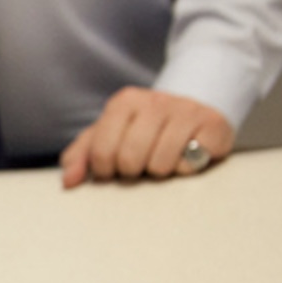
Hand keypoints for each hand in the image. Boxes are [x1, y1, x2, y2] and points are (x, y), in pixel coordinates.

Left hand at [60, 88, 234, 188]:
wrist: (193, 110)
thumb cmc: (142, 130)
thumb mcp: (108, 136)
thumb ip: (81, 156)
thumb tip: (68, 181)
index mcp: (124, 102)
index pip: (102, 151)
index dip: (105, 170)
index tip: (113, 167)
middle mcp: (155, 101)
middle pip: (130, 159)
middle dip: (132, 171)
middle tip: (140, 164)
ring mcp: (186, 110)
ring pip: (160, 164)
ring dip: (159, 171)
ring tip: (163, 157)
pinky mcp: (213, 125)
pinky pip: (189, 164)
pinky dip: (185, 168)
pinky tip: (186, 154)